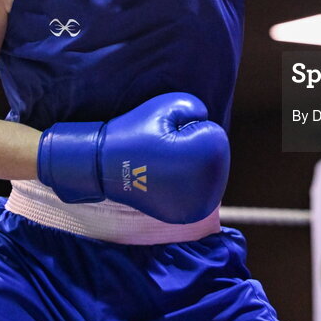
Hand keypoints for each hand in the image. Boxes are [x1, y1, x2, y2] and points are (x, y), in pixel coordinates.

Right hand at [37, 92, 229, 223]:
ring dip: (193, 168)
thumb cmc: (137, 131)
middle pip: (215, 157)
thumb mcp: (168, 105)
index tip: (166, 135)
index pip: (214, 134)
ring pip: (209, 175)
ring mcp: (202, 204)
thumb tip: (205, 121)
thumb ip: (196, 107)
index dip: (189, 129)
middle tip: (164, 151)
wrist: (105, 167)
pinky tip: (167, 180)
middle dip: (193, 148)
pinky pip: (199, 193)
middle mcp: (212, 184)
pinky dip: (187, 185)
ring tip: (164, 166)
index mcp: (209, 154)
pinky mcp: (190, 215)